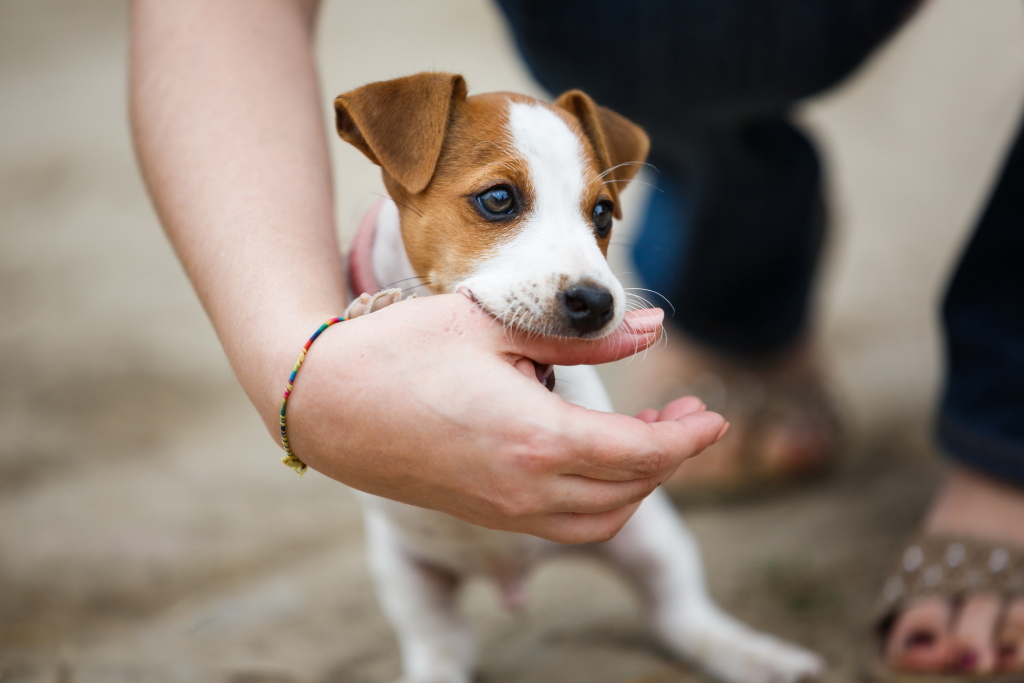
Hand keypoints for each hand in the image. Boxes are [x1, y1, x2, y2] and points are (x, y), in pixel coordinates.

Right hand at [283, 293, 726, 543]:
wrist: (323, 402)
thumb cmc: (401, 350)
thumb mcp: (492, 325)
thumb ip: (577, 337)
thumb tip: (649, 327)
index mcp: (534, 437)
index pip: (641, 453)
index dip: (688, 437)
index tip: (713, 415)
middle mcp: (523, 488)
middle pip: (629, 490)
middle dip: (672, 457)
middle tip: (689, 418)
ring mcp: (501, 509)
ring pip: (599, 519)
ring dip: (637, 486)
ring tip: (650, 441)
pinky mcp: (482, 513)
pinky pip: (563, 525)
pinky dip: (599, 502)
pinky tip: (595, 462)